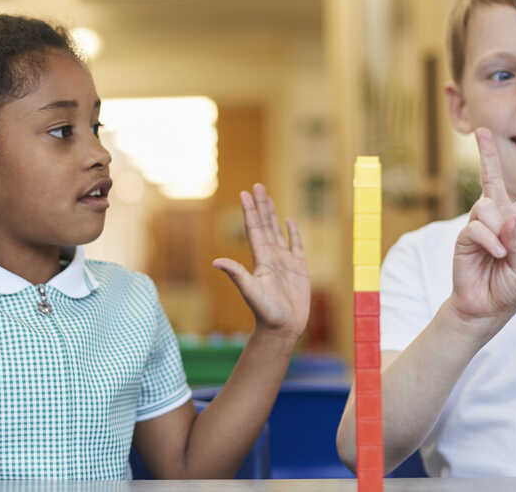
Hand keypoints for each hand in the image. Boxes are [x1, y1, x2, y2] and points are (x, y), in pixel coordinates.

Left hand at [212, 184, 310, 339]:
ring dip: (273, 214)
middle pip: (265, 224)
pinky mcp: (299, 269)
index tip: (244, 192)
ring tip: (268, 197)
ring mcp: (285, 261)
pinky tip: (289, 221)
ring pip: (278, 231)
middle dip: (261, 205)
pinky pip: (297, 246)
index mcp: (260, 259)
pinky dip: (293, 233)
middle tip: (257, 185)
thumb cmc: (266, 312)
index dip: (250, 210)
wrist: (282, 329)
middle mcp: (271, 256)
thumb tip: (216, 262)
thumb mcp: (251, 291)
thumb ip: (237, 274)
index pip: (254, 229)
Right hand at [451, 129, 515, 333]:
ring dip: (498, 229)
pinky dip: (490, 240)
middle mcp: (499, 220)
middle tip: (482, 130)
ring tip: (501, 252)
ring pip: (487, 206)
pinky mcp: (464, 237)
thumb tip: (509, 218)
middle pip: (491, 180)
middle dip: (487, 155)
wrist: (484, 310)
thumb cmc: (508, 290)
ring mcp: (480, 227)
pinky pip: (477, 227)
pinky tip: (496, 254)